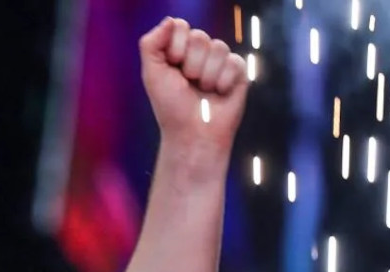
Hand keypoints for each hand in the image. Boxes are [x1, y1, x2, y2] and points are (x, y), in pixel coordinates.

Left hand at [139, 17, 248, 149]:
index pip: (180, 26)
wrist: (192, 133)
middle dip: (190, 64)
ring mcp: (220, 60)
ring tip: (203, 90)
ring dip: (206, 75)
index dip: (176, 46)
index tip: (172, 66)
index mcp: (178, 49)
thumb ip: (151, 44)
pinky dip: (223, 81)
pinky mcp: (238, 71)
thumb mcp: (152, 74)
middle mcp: (200, 52)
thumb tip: (170, 20)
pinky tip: (219, 93)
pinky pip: (234, 61)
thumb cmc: (170, 106)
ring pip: (218, 47)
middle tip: (188, 82)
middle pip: (200, 36)